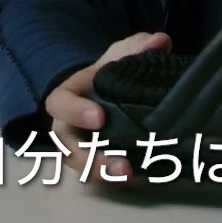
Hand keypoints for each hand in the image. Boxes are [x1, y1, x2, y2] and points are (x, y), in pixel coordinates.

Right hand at [43, 31, 171, 188]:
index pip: (60, 104)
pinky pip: (101, 177)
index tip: (100, 118)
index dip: (76, 112)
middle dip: (92, 159)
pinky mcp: (97, 163)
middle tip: (122, 165)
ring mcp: (81, 148)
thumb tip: (161, 41)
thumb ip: (139, 47)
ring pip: (84, 168)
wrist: (110, 91)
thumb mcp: (123, 53)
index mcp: (68, 96)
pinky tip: (141, 179)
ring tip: (132, 178)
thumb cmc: (111, 71)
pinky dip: (117, 181)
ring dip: (106, 176)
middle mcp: (69, 126)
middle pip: (69, 148)